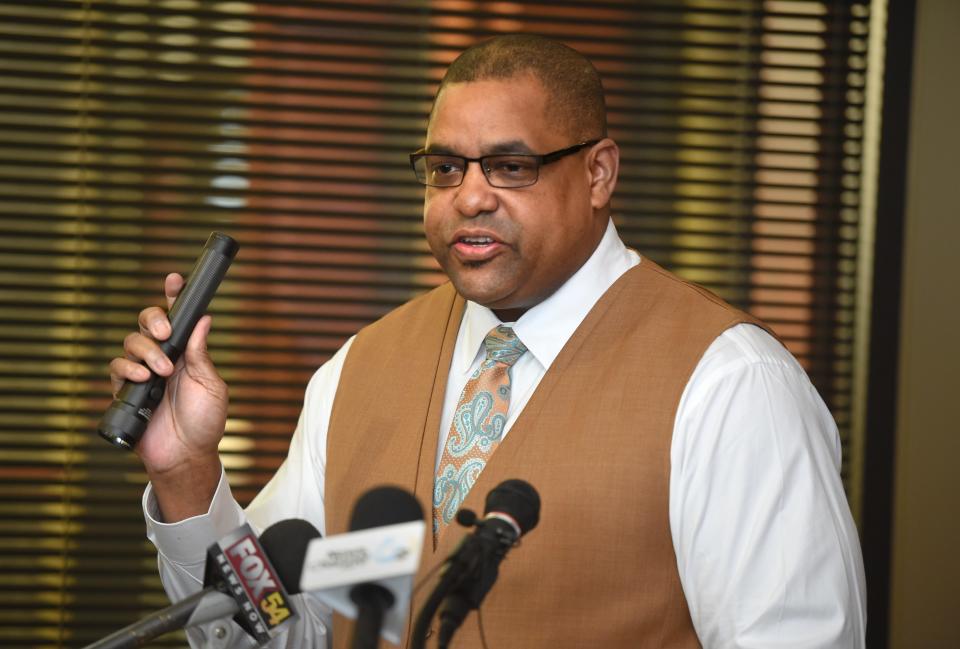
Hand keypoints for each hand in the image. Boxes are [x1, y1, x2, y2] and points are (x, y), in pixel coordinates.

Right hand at [108, 273, 226, 518]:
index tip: (174, 279)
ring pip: (131, 342)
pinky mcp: (126, 389)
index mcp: (187, 352)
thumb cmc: (205, 422)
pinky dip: (127, 368)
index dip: (174, 296)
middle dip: (153, 320)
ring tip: (161, 371)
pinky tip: (142, 378)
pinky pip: (117, 367)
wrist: (186, 455)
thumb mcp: (211, 385)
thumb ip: (201, 354)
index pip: (179, 318)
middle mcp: (164, 357)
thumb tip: (204, 319)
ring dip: (145, 351)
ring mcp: (144, 372)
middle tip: (165, 333)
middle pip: (147, 322)